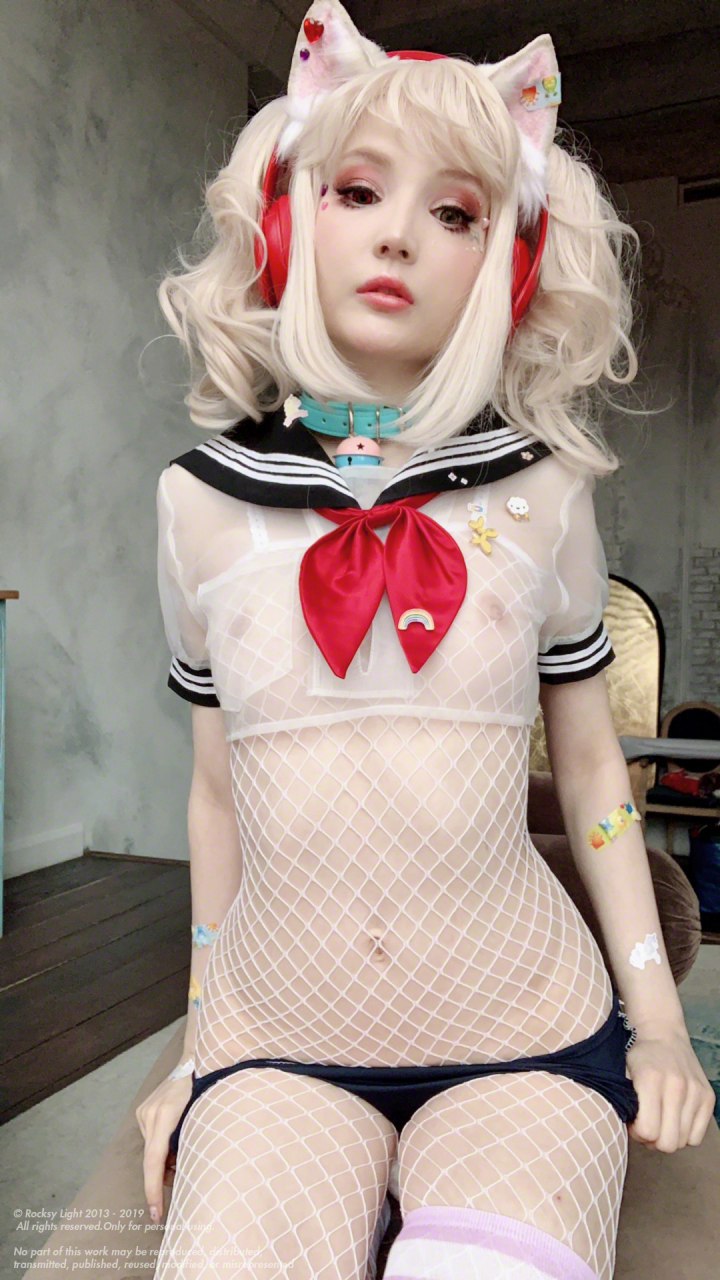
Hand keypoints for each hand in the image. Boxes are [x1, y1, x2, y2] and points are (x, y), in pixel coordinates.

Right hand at [135, 1073, 191, 1221]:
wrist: (198, 1060)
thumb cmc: (208, 1089)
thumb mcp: (203, 1117)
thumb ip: (192, 1142)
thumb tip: (187, 1170)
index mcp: (164, 1116)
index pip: (154, 1161)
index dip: (154, 1190)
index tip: (156, 1213)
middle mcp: (150, 1114)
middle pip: (152, 1159)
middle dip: (163, 1178)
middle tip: (178, 1186)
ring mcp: (145, 1111)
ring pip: (152, 1150)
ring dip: (165, 1160)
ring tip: (182, 1156)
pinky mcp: (144, 1110)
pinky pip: (152, 1138)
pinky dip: (162, 1147)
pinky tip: (175, 1142)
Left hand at [626, 1024, 715, 1152]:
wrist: (663, 1033)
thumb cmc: (638, 1056)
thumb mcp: (621, 1072)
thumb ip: (624, 1101)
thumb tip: (630, 1132)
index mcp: (651, 1080)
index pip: (648, 1131)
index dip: (637, 1133)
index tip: (633, 1122)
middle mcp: (677, 1086)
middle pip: (667, 1143)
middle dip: (652, 1141)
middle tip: (646, 1125)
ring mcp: (696, 1092)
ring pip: (682, 1142)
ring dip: (668, 1137)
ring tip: (659, 1121)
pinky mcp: (708, 1097)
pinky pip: (696, 1137)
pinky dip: (684, 1134)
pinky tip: (674, 1119)